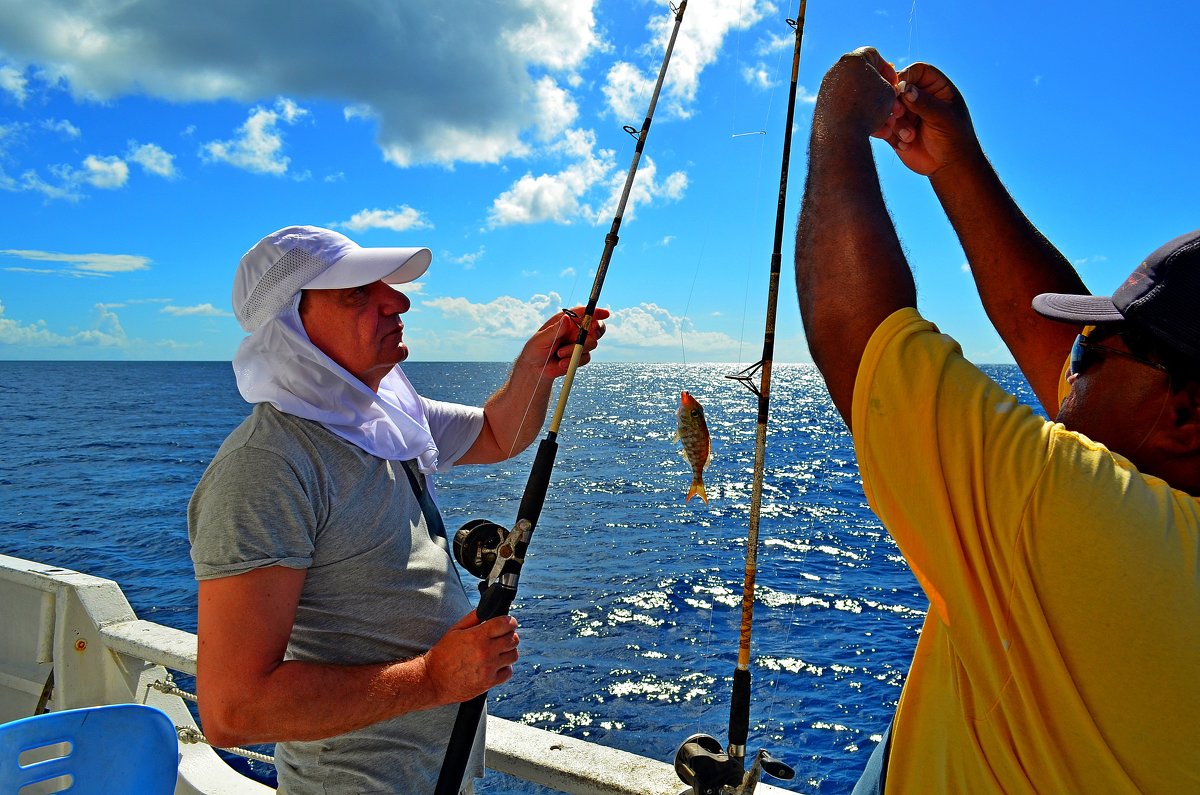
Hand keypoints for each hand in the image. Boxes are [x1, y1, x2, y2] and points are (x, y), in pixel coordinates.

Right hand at [422, 611, 519, 704]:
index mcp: (477, 637)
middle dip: (510, 635)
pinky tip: (495, 664)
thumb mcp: (455, 630)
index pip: (506, 624)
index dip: (510, 621)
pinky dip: (505, 667)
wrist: (433, 680)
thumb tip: (487, 610)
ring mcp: (489, 669)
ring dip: (508, 651)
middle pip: (513, 639)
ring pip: (513, 655)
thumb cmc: (442, 655)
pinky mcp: (489, 682)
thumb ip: (473, 618)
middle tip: (503, 636)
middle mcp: (486, 652)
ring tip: (499, 651)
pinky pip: (508, 672)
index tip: (509, 622)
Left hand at [523, 306, 608, 378]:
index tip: (605, 314)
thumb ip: (555, 330)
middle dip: (594, 332)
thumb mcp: (542, 338)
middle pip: (596, 327)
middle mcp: (575, 330)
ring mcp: (579, 344)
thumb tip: (567, 319)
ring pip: (591, 344)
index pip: (584, 312)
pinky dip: (574, 361)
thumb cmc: (536, 349)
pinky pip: (586, 358)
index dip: (596, 312)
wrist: (536, 368)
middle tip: (586, 337)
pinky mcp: (580, 357)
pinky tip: (561, 363)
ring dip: (575, 350)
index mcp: (566, 320)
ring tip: (559, 354)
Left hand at [814, 47, 900, 137]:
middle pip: (864, 79)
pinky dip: (860, 118)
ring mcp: (828, 89)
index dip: (887, 70)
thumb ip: (888, 87)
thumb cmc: (869, 108)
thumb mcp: (889, 93)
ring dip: (874, 111)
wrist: (840, 133)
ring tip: (886, 125)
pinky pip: (847, 110)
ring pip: (857, 98)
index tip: (894, 85)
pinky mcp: (823, 107)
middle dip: (881, 95)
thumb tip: (885, 89)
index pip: (873, 55)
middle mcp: (836, 71)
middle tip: (892, 108)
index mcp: (852, 60)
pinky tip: (874, 132)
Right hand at [872, 62, 981, 176]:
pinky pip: (882, 126)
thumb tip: (905, 89)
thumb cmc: (954, 138)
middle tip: (899, 114)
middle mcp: (918, 97)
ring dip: (894, 122)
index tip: (900, 89)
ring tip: (909, 137)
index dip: (906, 77)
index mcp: (935, 87)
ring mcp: (905, 113)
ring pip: (887, 108)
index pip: (917, 71)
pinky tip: (902, 144)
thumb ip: (925, 103)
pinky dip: (886, 133)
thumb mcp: (943, 118)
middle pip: (897, 88)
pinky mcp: (895, 129)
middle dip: (895, 101)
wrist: (949, 167)